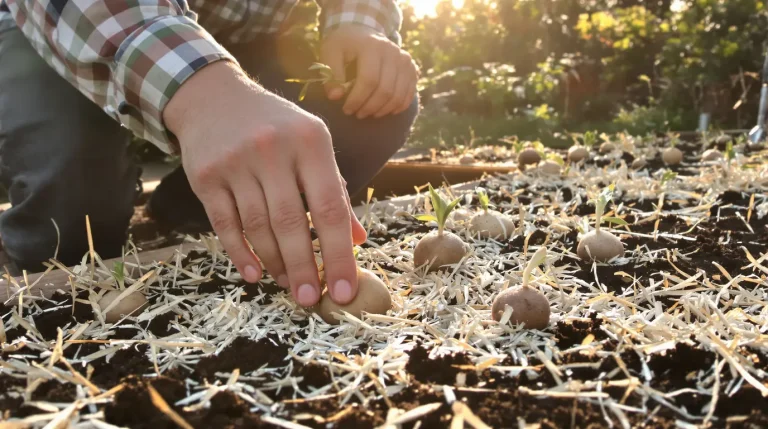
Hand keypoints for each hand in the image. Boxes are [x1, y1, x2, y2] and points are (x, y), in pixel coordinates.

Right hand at [164, 62, 366, 307]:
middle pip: (292, 223)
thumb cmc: (275, 127)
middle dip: (304, 268)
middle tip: (311, 300)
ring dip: (275, 263)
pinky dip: (241, 254)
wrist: (213, 97)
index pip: (331, 208)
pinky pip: (225, 224)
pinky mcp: (206, 175)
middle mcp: (274, 149)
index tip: (345, 290)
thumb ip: (334, 190)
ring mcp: (236, 162)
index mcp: (311, 142)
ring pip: (258, 227)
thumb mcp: (312, 145)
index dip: (339, 254)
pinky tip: (255, 274)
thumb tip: (358, 240)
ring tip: (287, 285)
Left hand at [321, 24, 418, 118]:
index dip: (358, 99)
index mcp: (372, 46)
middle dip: (370, 107)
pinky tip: (384, 111)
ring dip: (383, 110)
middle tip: (357, 114)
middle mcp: (392, 51)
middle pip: (385, 89)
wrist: (363, 32)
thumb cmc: (345, 45)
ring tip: (369, 113)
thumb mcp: (330, 52)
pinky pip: (409, 93)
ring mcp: (404, 60)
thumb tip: (335, 97)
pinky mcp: (411, 68)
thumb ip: (331, 74)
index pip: (369, 80)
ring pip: (398, 95)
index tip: (346, 109)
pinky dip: (398, 107)